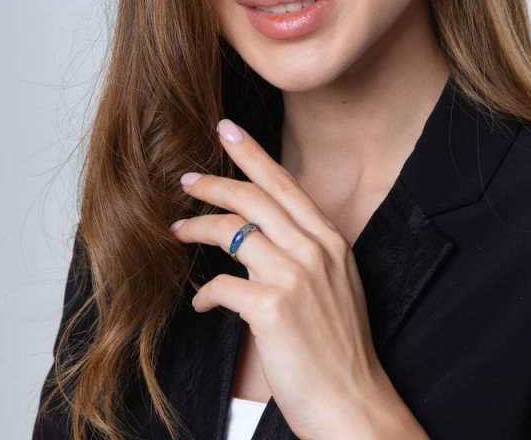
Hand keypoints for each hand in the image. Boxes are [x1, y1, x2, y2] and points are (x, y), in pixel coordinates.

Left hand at [169, 117, 388, 439]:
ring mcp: (295, 277)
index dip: (253, 153)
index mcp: (332, 241)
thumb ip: (308, 253)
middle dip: (214, 183)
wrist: (354, 402)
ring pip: (233, 231)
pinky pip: (221, 285)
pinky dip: (205, 293)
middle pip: (255, 198)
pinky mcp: (272, 308)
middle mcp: (315, 250)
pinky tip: (201, 304)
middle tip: (185, 179)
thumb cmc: (341, 349)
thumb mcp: (337, 286)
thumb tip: (266, 234)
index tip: (227, 128)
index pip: (286, 184)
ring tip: (176, 229)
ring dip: (198, 227)